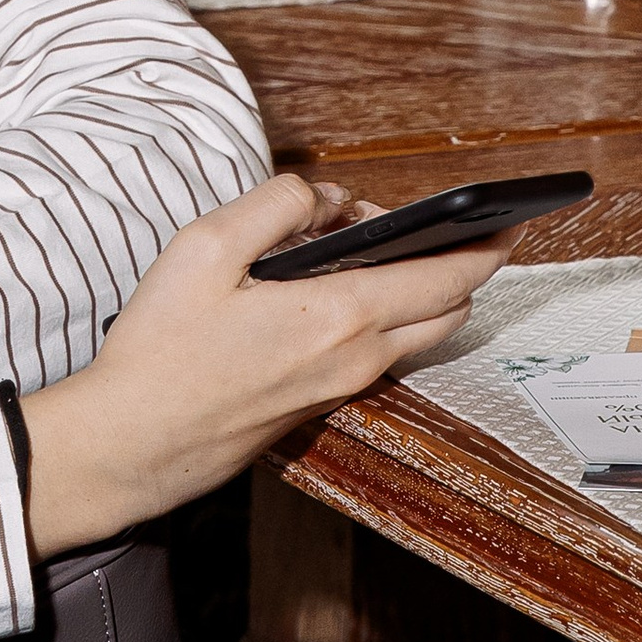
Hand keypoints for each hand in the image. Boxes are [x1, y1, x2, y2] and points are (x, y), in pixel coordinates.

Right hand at [20, 174, 507, 553]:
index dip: (486, 245)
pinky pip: (379, 354)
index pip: (447, 277)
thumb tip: (326, 197)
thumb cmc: (160, 352)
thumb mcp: (205, 246)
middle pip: (447, 310)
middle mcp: (355, 359)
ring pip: (416, 335)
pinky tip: (329, 291)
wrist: (132, 444)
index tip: (509, 222)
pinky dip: (382, 317)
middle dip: (454, 262)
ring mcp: (340, 388)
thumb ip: (277, 204)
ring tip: (360, 249)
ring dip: (416, 291)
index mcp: (338, 315)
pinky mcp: (320, 405)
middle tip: (411, 223)